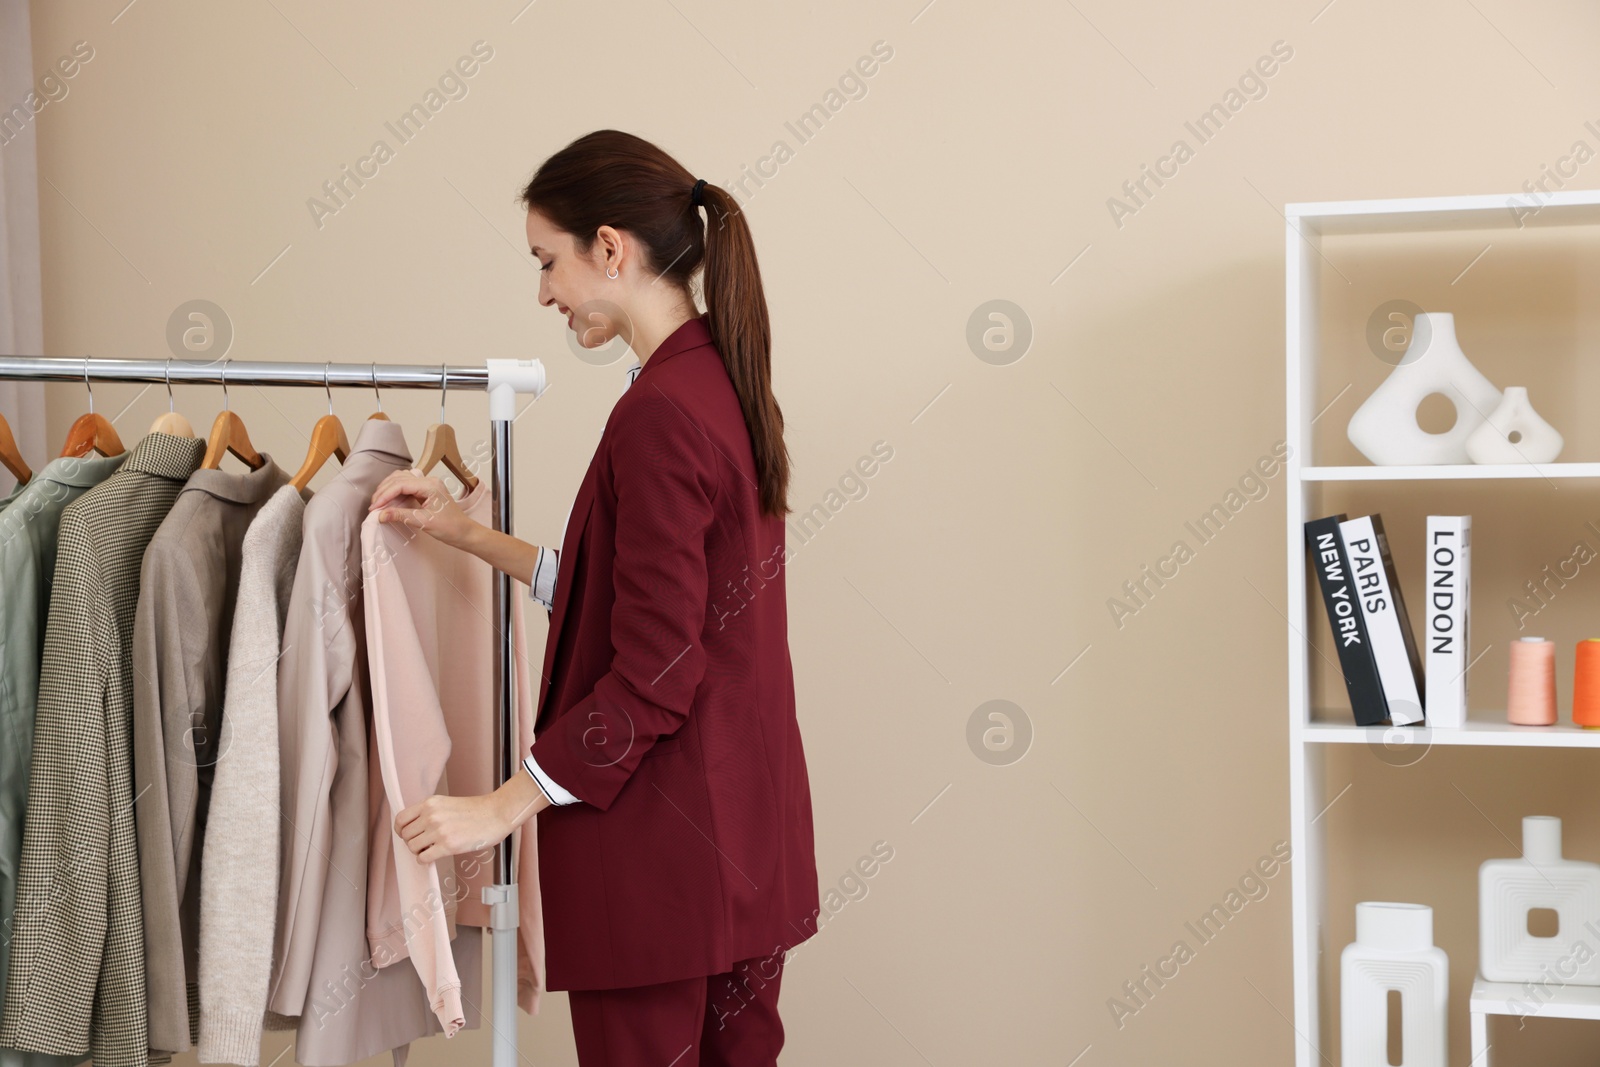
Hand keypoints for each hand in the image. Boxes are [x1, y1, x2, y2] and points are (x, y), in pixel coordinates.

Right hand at [368, 469, 477, 549]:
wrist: (464, 532)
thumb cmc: (450, 527)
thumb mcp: (423, 522)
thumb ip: (401, 515)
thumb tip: (381, 514)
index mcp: (430, 485)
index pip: (400, 484)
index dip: (385, 495)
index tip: (374, 507)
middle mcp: (429, 481)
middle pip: (399, 479)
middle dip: (384, 491)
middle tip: (374, 506)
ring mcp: (428, 484)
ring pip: (401, 480)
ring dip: (388, 489)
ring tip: (379, 503)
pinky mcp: (426, 491)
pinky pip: (406, 486)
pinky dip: (395, 492)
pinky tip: (389, 501)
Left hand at [395, 773, 548, 864]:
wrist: (497, 813)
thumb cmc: (477, 810)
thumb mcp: (447, 804)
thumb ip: (430, 813)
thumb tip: (415, 829)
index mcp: (430, 803)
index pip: (400, 819)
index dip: (401, 830)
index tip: (407, 835)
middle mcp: (431, 816)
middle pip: (405, 836)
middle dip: (413, 842)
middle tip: (425, 844)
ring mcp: (439, 831)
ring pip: (412, 847)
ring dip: (420, 851)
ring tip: (433, 849)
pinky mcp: (448, 846)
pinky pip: (423, 858)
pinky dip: (426, 860)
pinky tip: (436, 855)